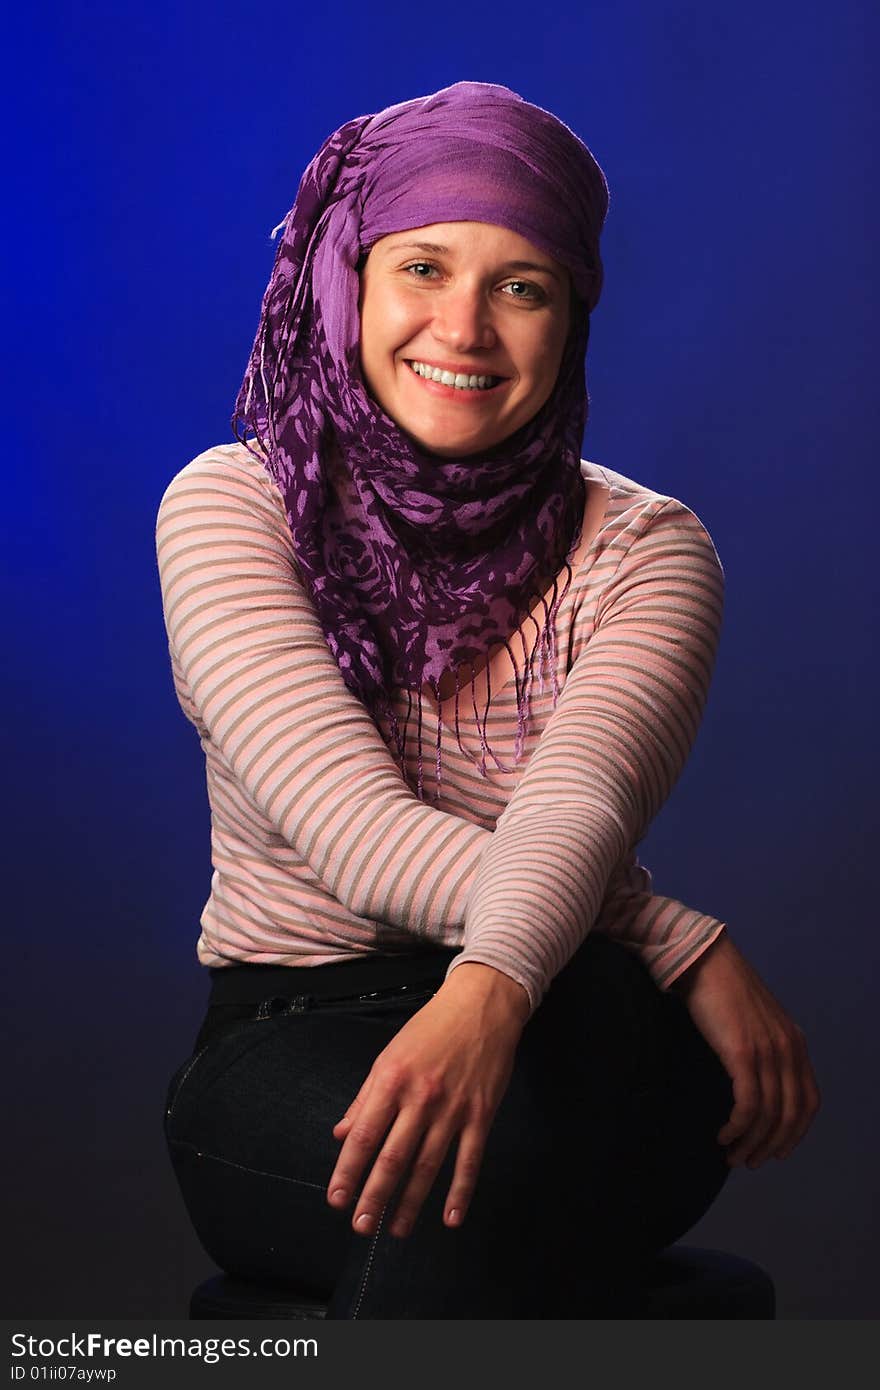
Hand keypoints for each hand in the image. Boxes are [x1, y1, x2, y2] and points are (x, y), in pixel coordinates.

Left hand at [326, 963, 528, 1238]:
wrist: (481, 1005)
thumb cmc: (431, 1027)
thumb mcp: (389, 1055)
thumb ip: (364, 1097)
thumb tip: (341, 1133)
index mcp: (391, 1081)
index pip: (363, 1135)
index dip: (347, 1172)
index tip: (337, 1199)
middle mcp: (420, 1098)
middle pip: (392, 1158)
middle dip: (374, 1197)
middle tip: (361, 1226)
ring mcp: (453, 1109)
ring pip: (428, 1166)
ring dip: (410, 1202)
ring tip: (395, 1229)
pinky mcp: (481, 1114)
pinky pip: (469, 1160)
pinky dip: (460, 1192)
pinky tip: (450, 1217)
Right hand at [673, 932, 819, 1167]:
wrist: (705, 960)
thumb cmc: (722, 989)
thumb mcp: (756, 1021)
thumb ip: (764, 1047)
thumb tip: (754, 1082)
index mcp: (795, 1043)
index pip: (809, 1102)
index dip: (795, 1134)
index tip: (775, 1152)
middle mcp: (788, 1050)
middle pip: (791, 1116)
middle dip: (771, 1146)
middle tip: (749, 1162)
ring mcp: (768, 1052)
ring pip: (769, 1116)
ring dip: (750, 1143)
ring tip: (731, 1155)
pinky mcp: (742, 1053)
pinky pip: (748, 1105)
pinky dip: (738, 1128)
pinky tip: (723, 1135)